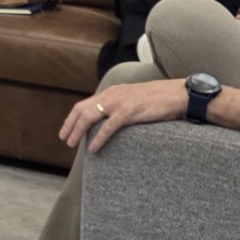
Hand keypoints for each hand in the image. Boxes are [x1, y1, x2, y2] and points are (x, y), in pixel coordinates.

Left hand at [60, 79, 188, 151]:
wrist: (176, 94)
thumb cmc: (158, 99)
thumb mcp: (133, 98)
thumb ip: (120, 105)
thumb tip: (110, 118)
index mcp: (112, 92)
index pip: (85, 103)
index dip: (72, 117)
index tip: (66, 129)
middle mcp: (112, 95)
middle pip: (82, 109)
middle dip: (70, 125)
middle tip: (64, 139)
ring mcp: (119, 103)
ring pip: (89, 116)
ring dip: (77, 131)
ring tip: (71, 143)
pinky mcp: (128, 113)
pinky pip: (108, 127)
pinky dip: (98, 138)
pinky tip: (92, 148)